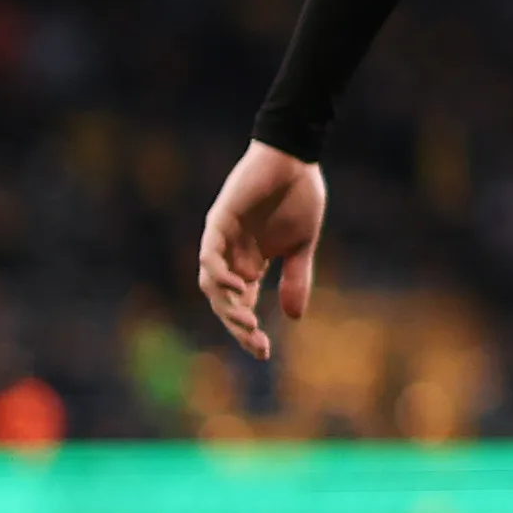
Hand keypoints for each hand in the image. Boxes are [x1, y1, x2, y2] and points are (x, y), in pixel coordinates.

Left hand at [196, 143, 325, 359]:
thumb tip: (292, 318)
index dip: (247, 331)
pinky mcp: (219, 221)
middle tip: (257, 344)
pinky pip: (209, 254)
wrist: (296, 159)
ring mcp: (222, 240)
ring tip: (248, 322)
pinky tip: (237, 286)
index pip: (241, 305)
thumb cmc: (299, 196)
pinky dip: (218, 274)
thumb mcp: (302, 246)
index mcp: (250, 263)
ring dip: (226, 305)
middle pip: (224, 301)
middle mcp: (231, 256)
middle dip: (237, 326)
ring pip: (212, 283)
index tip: (263, 353)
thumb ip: (296, 279)